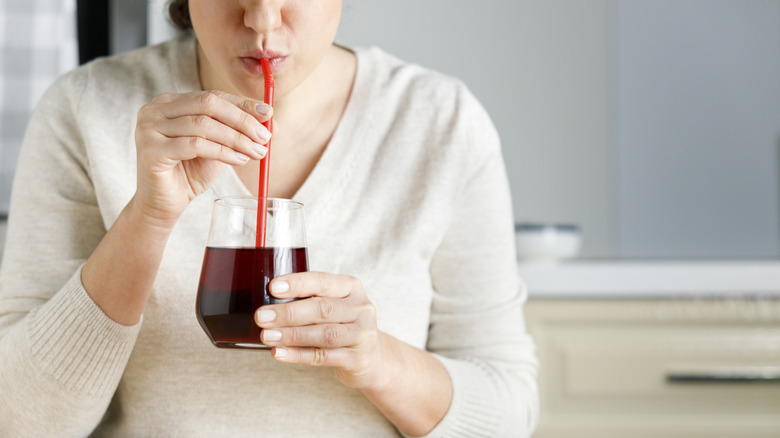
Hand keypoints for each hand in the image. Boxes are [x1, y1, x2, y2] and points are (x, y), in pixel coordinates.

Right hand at [133, 90, 272, 226]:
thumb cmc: (189, 173)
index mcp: (170, 103)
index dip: (242, 104)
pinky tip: (239, 160)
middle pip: (208, 104)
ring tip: (256, 152)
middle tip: (264, 137)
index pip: (213, 96)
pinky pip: (195, 145)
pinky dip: (222, 152)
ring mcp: (149, 128)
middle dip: (242, 120)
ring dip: (236, 139)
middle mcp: (155, 110)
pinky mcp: (151, 150)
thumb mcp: (219, 147)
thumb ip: (239, 132)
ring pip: (203, 124)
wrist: (163, 204)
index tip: (269, 114)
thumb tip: (273, 121)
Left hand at [255, 271, 384, 389]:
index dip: (297, 284)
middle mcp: (361, 308)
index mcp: (351, 287)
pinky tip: (279, 353)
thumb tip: (267, 303)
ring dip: (292, 335)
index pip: (322, 282)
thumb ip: (308, 300)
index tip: (272, 288)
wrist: (371, 357)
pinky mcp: (358, 359)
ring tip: (267, 336)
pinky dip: (298, 355)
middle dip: (289, 313)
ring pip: (324, 334)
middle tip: (262, 316)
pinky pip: (323, 357)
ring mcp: (362, 334)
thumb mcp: (333, 305)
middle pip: (323, 309)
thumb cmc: (341, 325)